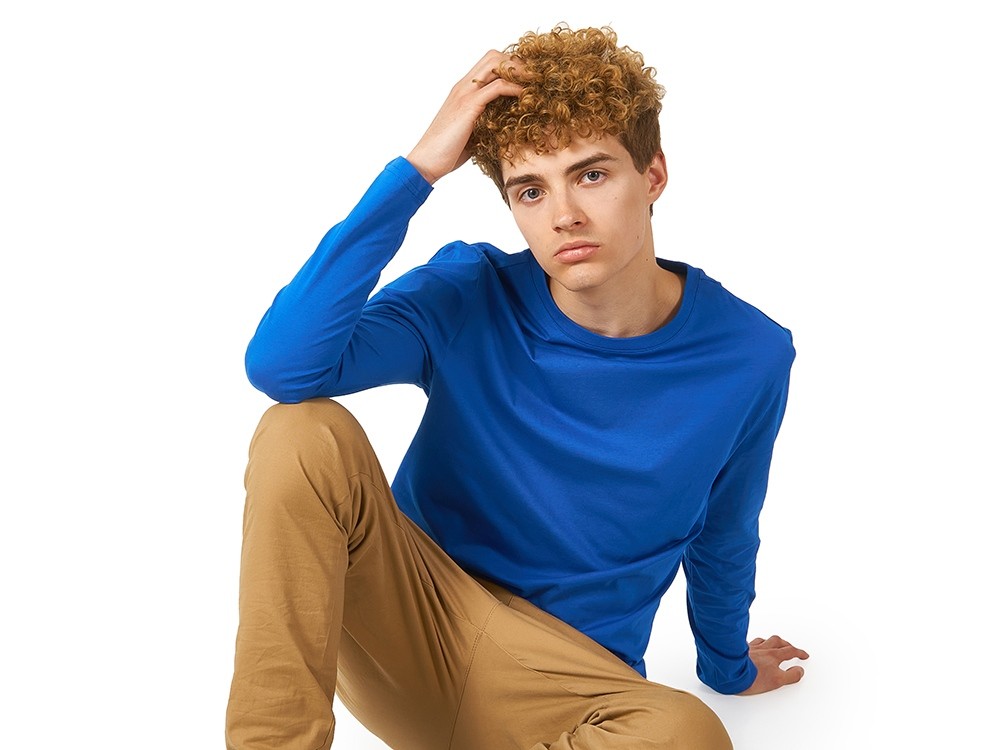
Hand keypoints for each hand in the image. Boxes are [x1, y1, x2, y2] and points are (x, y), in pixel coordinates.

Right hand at [406, 50, 522, 184]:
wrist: (426, 161)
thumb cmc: (447, 152)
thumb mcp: (472, 132)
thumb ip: (486, 121)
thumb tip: (506, 126)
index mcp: (463, 90)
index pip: (489, 63)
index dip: (511, 67)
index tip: (528, 81)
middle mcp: (463, 86)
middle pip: (494, 56)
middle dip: (518, 64)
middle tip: (534, 81)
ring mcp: (465, 94)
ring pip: (496, 64)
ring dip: (520, 72)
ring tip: (535, 85)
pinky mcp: (469, 106)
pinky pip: (497, 87)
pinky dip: (515, 88)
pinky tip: (526, 98)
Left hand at [738, 635, 808, 694]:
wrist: (730, 673)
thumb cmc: (751, 678)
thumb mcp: (777, 681)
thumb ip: (791, 676)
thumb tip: (799, 671)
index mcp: (772, 656)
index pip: (790, 651)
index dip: (799, 652)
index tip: (804, 654)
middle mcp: (762, 649)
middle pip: (777, 641)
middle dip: (786, 644)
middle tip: (790, 647)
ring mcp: (750, 648)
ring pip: (763, 640)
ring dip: (771, 642)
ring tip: (773, 644)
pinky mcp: (740, 650)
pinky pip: (751, 643)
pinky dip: (756, 643)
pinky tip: (754, 645)